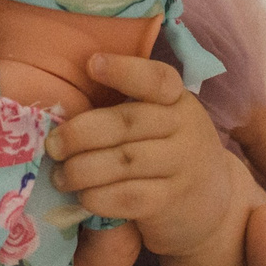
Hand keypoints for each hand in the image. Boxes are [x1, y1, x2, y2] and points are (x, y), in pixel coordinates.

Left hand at [46, 54, 265, 257]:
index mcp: (177, 99)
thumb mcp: (162, 121)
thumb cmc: (167, 151)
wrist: (212, 202)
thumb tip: (63, 111)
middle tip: (52, 145)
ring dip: (82, 170)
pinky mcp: (172, 201)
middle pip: (127, 123)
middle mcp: (185, 127)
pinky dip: (98, 197)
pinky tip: (83, 196)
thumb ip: (126, 110)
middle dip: (80, 133)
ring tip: (60, 176)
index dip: (124, 70)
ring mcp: (182, 166)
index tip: (92, 64)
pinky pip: (128, 196)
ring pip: (124, 162)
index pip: (156, 79)